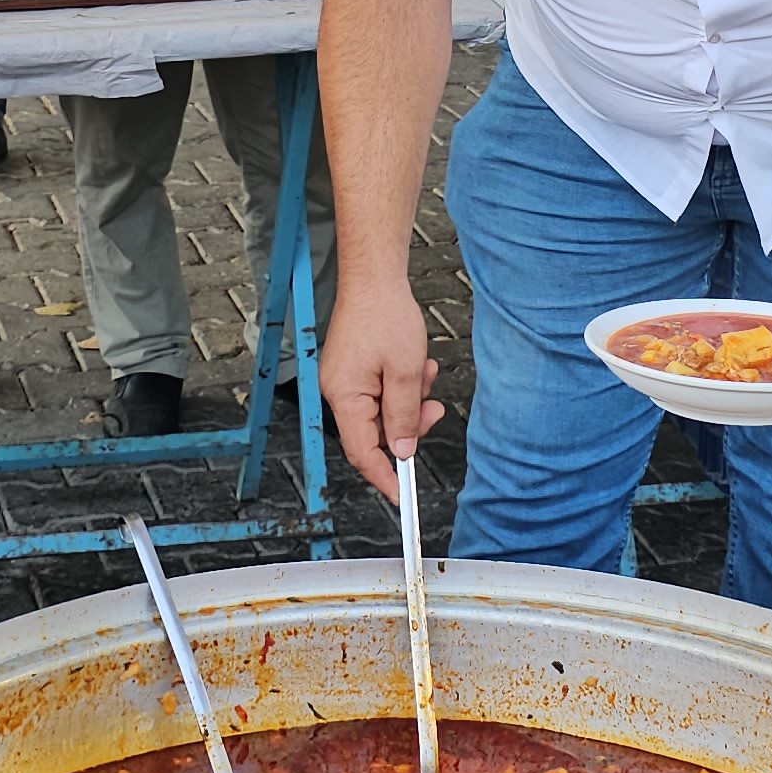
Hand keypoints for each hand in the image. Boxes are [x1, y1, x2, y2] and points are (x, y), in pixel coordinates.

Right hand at [321, 280, 443, 501]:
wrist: (374, 277)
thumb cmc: (385, 315)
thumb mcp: (405, 371)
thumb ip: (404, 415)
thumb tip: (402, 450)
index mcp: (344, 396)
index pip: (361, 452)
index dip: (383, 476)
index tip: (402, 494)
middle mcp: (337, 391)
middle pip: (374, 432)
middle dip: (408, 424)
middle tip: (434, 409)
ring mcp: (344, 380)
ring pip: (382, 411)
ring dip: (409, 400)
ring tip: (426, 373)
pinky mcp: (353, 370)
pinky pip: (379, 392)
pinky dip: (402, 386)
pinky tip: (416, 365)